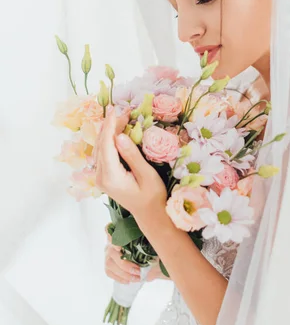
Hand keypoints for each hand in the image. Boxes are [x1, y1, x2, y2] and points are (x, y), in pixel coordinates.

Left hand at [94, 105, 167, 232]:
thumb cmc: (153, 196)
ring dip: (109, 131)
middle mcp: (101, 177)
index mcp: (110, 177)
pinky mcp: (105, 177)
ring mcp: (101, 178)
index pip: (106, 145)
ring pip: (100, 148)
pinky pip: (103, 154)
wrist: (150, 215)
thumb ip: (132, 155)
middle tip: (122, 110)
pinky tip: (116, 131)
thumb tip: (120, 136)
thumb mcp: (146, 174)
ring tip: (120, 117)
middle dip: (110, 125)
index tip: (115, 109)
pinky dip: (108, 140)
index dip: (110, 125)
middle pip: (101, 144)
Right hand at [104, 224, 168, 282]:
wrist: (152, 262)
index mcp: (120, 233)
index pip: (109, 230)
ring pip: (110, 264)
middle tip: (138, 271)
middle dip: (125, 264)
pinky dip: (120, 278)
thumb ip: (149, 244)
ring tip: (136, 277)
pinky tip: (129, 280)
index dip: (111, 237)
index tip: (119, 247)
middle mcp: (111, 243)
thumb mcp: (151, 244)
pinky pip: (110, 273)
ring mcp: (108, 255)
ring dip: (124, 273)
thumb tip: (153, 251)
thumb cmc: (150, 250)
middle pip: (112, 252)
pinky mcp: (108, 266)